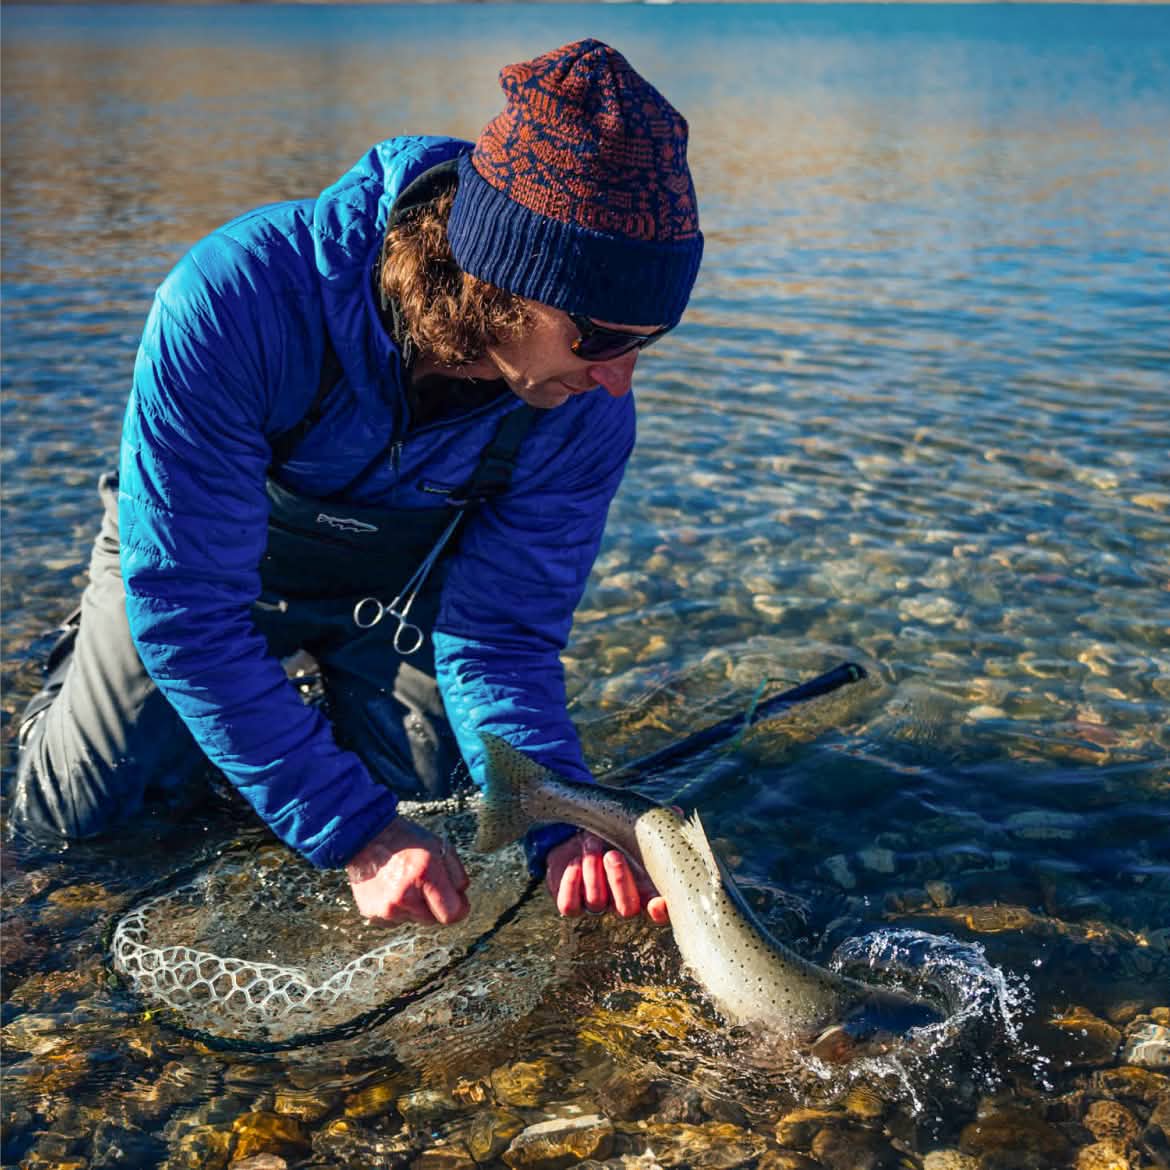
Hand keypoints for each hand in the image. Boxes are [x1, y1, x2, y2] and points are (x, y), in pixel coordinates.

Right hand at [346, 817, 469, 925]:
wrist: (366, 837)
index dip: (458, 908)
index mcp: (425, 875)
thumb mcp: (441, 847)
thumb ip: (457, 876)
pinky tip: (392, 888)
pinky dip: (398, 908)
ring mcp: (386, 908)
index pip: (451, 914)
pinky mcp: (372, 913)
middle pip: (433, 919)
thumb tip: (461, 901)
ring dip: (415, 907)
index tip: (458, 901)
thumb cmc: (407, 841)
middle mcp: (404, 896)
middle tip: (424, 882)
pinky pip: (395, 920)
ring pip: (414, 920)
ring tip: (404, 881)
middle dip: (434, 905)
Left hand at [546, 831, 668, 924]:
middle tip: (612, 854)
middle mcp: (621, 902)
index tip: (660, 901)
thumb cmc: (612, 835)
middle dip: (620, 881)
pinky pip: (570, 906)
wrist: (574, 837)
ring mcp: (596, 906)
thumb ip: (653, 826)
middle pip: (627, 909)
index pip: (658, 913)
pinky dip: (571, 885)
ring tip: (590, 843)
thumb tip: (676, 812)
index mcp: (643, 889)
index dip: (661, 912)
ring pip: (597, 903)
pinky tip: (574, 864)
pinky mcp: (571, 903)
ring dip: (593, 871)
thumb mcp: (632, 829)